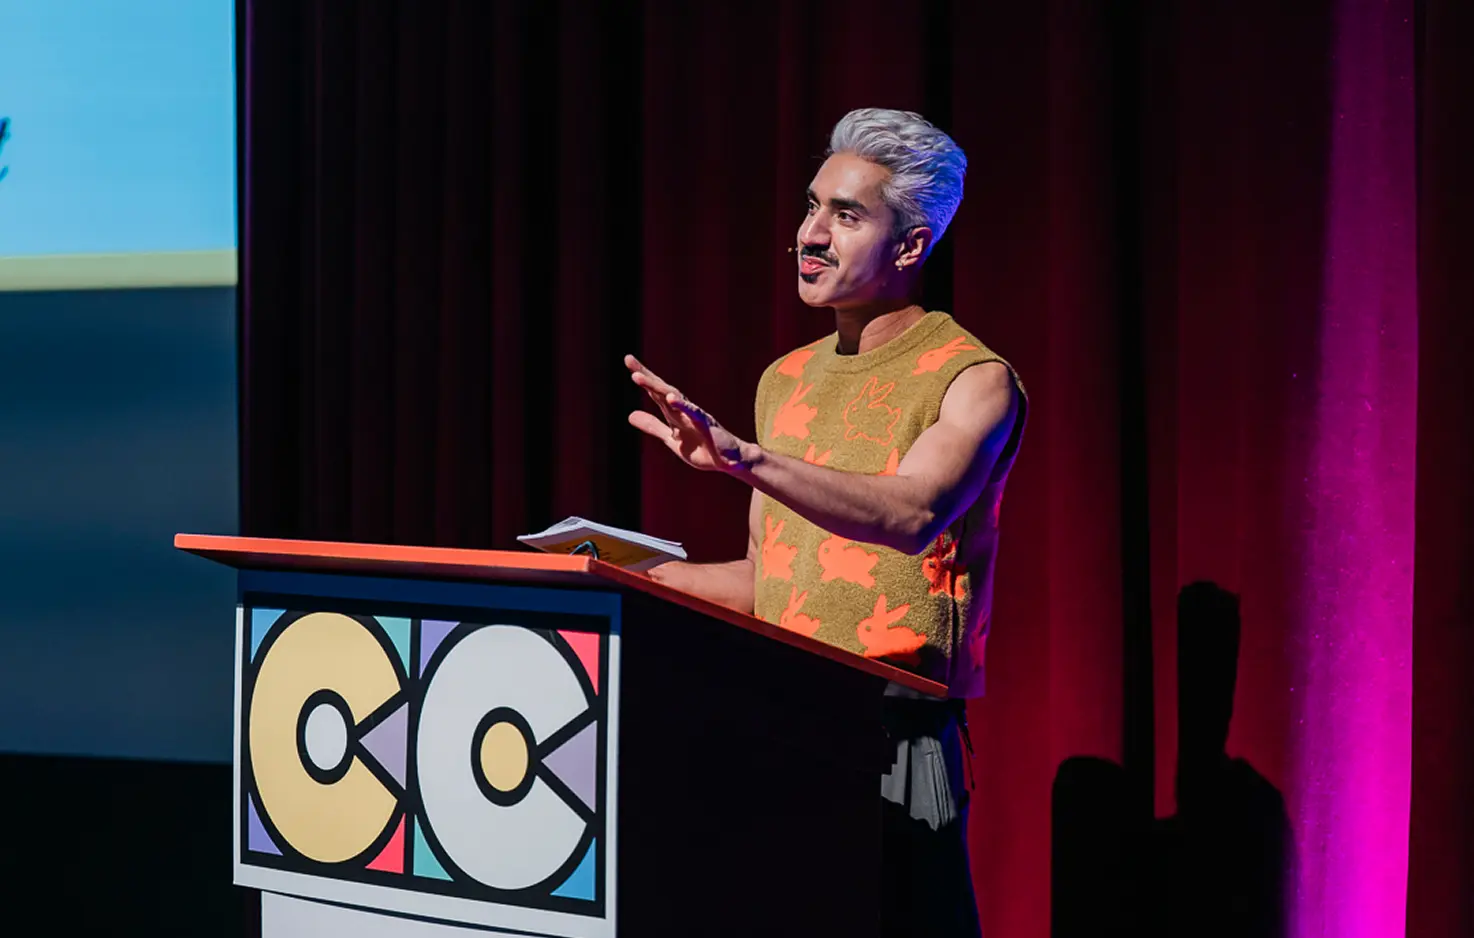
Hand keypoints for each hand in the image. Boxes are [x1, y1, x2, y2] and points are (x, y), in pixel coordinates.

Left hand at [625, 355, 753, 472]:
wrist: (731, 462)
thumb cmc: (703, 448)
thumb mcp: (672, 438)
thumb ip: (652, 426)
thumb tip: (629, 415)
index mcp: (675, 413)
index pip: (656, 392)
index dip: (644, 378)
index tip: (628, 360)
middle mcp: (684, 410)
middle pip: (663, 389)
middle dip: (646, 376)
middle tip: (629, 359)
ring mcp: (696, 416)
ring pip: (674, 398)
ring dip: (656, 387)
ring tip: (638, 376)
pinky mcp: (707, 426)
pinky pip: (694, 414)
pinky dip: (683, 406)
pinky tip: (671, 398)